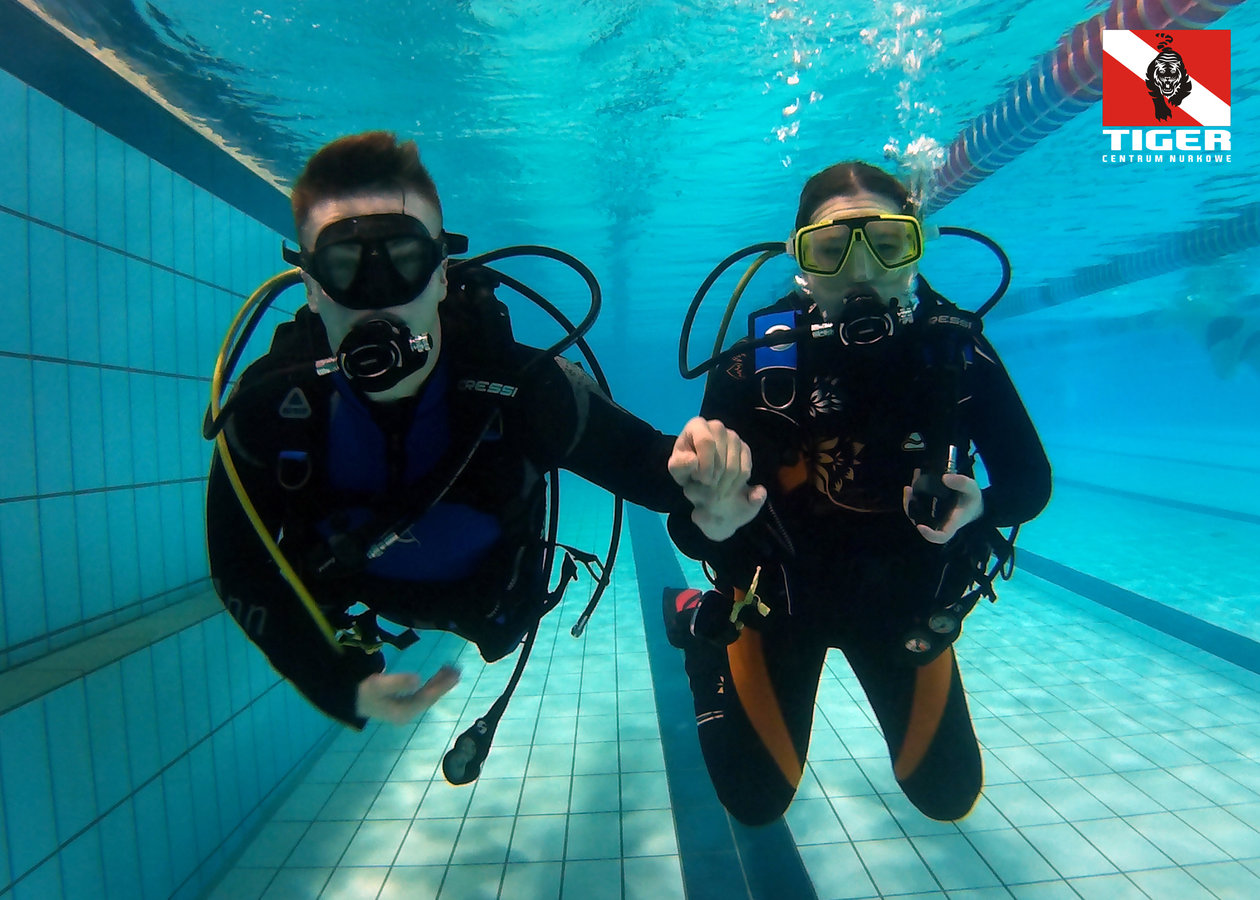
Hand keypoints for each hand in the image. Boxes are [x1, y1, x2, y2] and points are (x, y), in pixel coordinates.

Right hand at [355, 665, 460, 724]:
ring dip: (440, 683)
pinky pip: (424, 694)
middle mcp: (408, 713)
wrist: (353, 698)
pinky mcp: (405, 704)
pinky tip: (438, 676)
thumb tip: (417, 679)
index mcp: (403, 712)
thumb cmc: (365, 691)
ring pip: (428, 696)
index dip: (441, 686)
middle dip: (444, 684)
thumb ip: (397, 682)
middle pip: (430, 698)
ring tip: (451, 670)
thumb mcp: (378, 685)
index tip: (453, 676)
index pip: (427, 698)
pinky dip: (432, 684)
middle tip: (457, 670)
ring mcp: (407, 709)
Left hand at [668, 417, 767, 540]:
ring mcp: (733, 436)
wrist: (699, 472)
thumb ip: (680, 465)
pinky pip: (744, 471)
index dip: (704, 464)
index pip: (706, 441)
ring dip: (723, 485)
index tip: (701, 480)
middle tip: (705, 490)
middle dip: (713, 478)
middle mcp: (717, 426)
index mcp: (697, 425)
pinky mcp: (745, 448)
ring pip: (733, 466)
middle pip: (721, 456)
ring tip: (713, 493)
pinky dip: (735, 485)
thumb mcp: (677, 468)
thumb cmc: (685, 466)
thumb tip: (693, 461)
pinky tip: (725, 490)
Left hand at [903, 470, 982, 543]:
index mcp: (952, 523)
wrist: (970, 501)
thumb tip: (945, 478)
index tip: (920, 527)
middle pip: (920, 522)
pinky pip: (916, 506)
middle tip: (909, 490)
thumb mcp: (972, 489)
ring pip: (914, 514)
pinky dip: (912, 496)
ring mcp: (931, 518)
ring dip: (909, 501)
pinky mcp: (927, 510)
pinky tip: (912, 483)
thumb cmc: (971, 499)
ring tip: (909, 486)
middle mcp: (939, 523)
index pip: (941, 536)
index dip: (929, 535)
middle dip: (910, 508)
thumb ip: (962, 483)